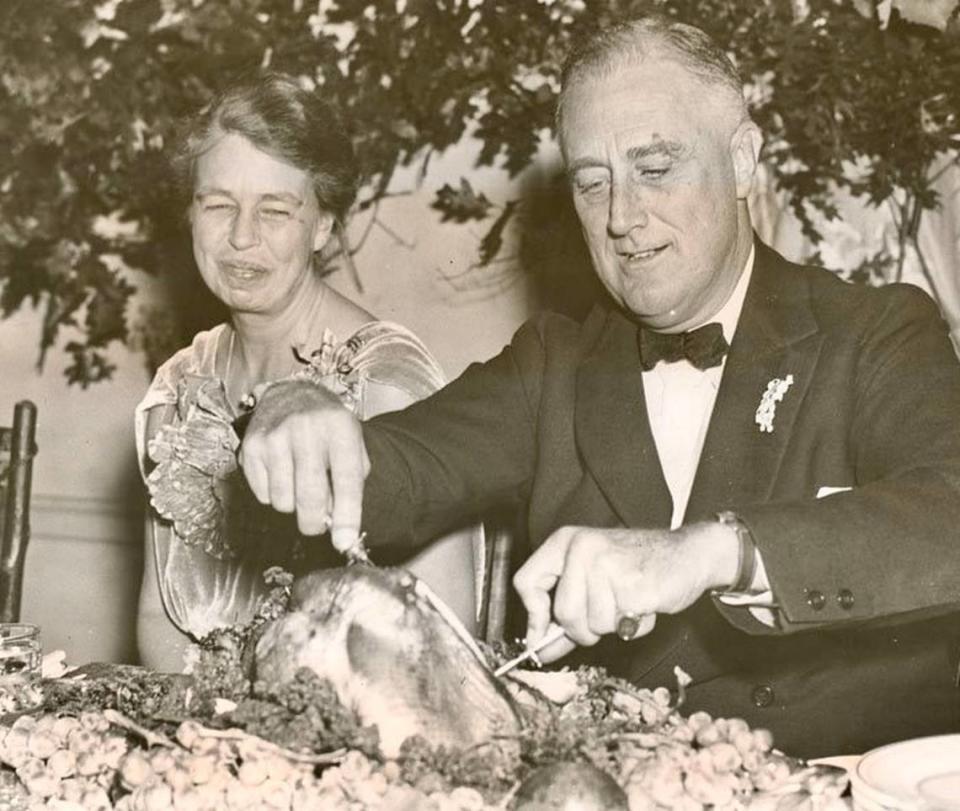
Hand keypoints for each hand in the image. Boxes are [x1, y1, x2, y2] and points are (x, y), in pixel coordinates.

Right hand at [238, 379, 369, 547]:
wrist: (292, 395)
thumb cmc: (328, 428)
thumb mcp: (353, 444)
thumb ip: (351, 484)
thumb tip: (339, 527)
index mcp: (340, 428)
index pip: (347, 480)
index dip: (346, 516)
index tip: (345, 542)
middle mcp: (307, 429)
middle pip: (310, 497)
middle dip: (315, 523)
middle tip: (317, 526)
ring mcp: (275, 437)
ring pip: (284, 501)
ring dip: (293, 505)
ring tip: (298, 485)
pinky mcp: (251, 446)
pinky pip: (263, 495)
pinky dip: (273, 495)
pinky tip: (281, 474)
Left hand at [512, 522, 738, 662]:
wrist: (687, 553)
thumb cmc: (636, 568)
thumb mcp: (591, 583)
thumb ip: (562, 617)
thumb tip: (538, 651)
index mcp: (566, 542)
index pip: (526, 582)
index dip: (533, 616)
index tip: (541, 636)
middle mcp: (582, 548)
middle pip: (564, 613)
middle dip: (583, 630)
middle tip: (605, 617)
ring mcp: (607, 563)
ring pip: (593, 624)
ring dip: (613, 626)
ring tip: (628, 602)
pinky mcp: (633, 583)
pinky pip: (621, 625)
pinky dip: (634, 626)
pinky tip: (643, 605)